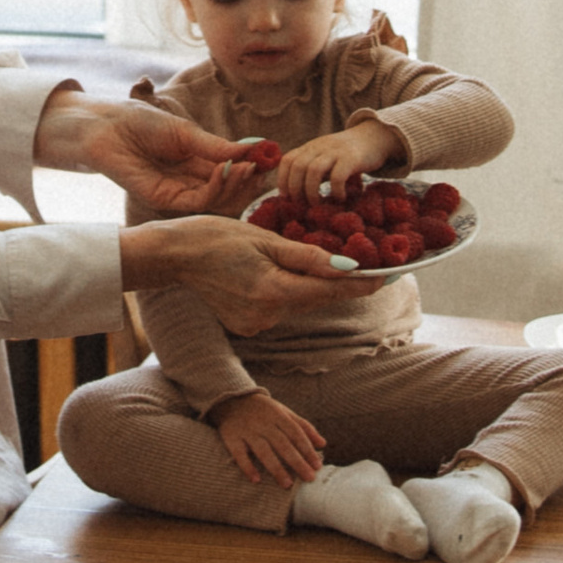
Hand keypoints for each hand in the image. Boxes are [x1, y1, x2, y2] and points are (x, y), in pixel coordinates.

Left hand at [46, 92, 243, 218]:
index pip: (229, 172)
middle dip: (247, 181)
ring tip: (244, 168)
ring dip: (234, 185)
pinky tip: (223, 173)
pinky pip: (197, 202)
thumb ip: (216, 147)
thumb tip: (251, 151)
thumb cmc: (140, 122)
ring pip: (216, 200)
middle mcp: (188, 181)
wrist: (106, 126)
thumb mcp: (187, 132)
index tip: (269, 159)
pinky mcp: (163, 199)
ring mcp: (176, 192)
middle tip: (261, 168)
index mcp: (194, 163)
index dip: (250, 168)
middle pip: (226, 191)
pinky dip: (215, 189)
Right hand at [119, 216, 359, 335]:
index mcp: (273, 290)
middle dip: (340, 283)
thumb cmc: (216, 237)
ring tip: (324, 265)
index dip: (361, 284)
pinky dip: (289, 292)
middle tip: (368, 266)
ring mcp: (257, 323)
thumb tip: (347, 267)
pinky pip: (281, 307)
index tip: (387, 277)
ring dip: (312, 286)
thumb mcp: (265, 238)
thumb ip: (307, 256)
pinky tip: (285, 274)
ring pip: (300, 303)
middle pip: (317, 299)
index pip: (330, 290)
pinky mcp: (248, 325)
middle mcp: (267, 314)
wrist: (175, 256)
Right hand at [210, 390, 326, 488]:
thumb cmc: (264, 410)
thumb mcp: (284, 412)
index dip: (307, 449)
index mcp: (278, 415)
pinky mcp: (231, 437)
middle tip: (309, 478)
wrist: (231, 399)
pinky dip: (247, 467)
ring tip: (287, 484)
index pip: (296, 433)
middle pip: (282, 444)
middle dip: (297, 462)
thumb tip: (323, 444)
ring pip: (263, 451)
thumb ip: (304, 427)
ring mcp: (247, 430)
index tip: (317, 465)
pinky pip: (239, 454)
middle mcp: (263, 423)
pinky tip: (256, 480)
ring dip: (276, 468)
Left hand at [274, 122, 401, 210]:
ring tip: (317, 204)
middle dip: (295, 188)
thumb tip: (296, 196)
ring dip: (311, 191)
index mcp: (310, 147)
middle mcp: (320, 147)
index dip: (282, 179)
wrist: (374, 137)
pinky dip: (335, 190)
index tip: (286, 197)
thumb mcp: (325, 157)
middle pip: (298, 166)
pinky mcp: (352, 158)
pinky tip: (339, 198)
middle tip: (301, 204)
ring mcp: (336, 151)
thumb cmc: (346, 155)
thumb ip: (311, 170)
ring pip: (314, 169)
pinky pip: (338, 175)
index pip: (287, 160)